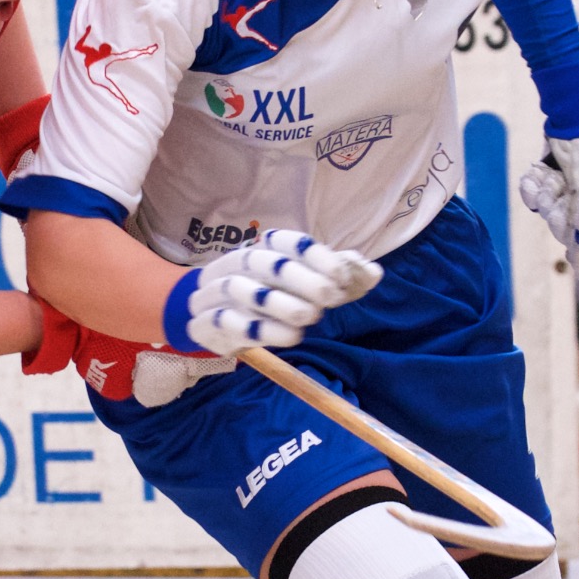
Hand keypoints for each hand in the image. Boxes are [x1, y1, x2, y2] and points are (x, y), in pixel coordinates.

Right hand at [168, 229, 381, 355]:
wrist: (209, 316)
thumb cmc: (264, 296)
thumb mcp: (297, 284)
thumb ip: (333, 277)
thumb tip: (374, 273)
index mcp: (261, 249)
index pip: (286, 242)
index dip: (314, 255)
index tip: (341, 274)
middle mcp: (236, 263)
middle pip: (265, 263)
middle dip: (301, 279)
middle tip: (331, 298)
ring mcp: (217, 291)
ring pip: (244, 290)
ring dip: (279, 304)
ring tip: (309, 319)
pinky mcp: (205, 321)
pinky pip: (228, 321)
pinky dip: (259, 329)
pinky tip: (288, 337)